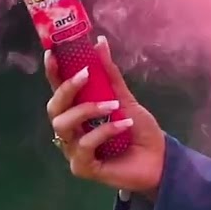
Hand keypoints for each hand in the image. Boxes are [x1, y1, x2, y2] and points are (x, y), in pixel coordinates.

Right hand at [45, 36, 165, 197]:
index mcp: (77, 112)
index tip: (52, 54)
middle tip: (86, 73)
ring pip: (63, 125)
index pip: (58, 90)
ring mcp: (73, 150)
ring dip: (88, 109)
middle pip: (53, 107)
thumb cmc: (139, 131)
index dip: (52, 73)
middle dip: (67, 88)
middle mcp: (70, 130)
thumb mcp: (125, 98)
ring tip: (114, 105)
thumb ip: (110, 75)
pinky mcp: (81, 167)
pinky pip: (84, 145)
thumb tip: (100, 42)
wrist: (158, 160)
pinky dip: (104, 131)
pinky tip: (123, 126)